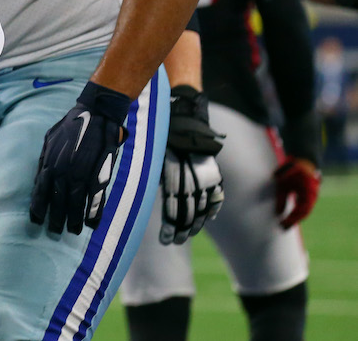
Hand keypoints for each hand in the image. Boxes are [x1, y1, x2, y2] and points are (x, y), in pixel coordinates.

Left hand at [30, 81, 129, 234]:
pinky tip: (92, 223)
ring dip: (74, 219)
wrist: (96, 114)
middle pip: (57, 202)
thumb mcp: (50, 140)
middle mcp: (63, 172)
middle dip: (56, 218)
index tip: (36, 220)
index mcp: (50, 163)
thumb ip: (45, 159)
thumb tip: (40, 176)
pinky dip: (94, 213)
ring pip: (75, 204)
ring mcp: (81, 174)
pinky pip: (95, 199)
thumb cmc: (71, 127)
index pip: (40, 191)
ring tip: (73, 230)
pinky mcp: (99, 175)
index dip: (38, 208)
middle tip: (56, 230)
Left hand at [159, 85, 224, 244]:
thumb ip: (150, 177)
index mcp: (175, 174)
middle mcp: (193, 177)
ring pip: (204, 207)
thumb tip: (140, 198)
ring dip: (196, 223)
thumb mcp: (151, 155)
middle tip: (175, 242)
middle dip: (182, 229)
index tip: (166, 240)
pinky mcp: (213, 171)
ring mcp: (206, 175)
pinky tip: (207, 219)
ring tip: (187, 235)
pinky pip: (217, 194)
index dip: (171, 225)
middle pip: (190, 211)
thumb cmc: (159, 135)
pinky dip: (213, 208)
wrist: (182, 115)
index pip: (174, 207)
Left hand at [274, 157, 320, 227]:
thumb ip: (281, 192)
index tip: (283, 223)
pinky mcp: (306, 195)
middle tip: (282, 228)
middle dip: (293, 220)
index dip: (293, 217)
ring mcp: (310, 196)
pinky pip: (301, 207)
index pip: (302, 209)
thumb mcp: (285, 177)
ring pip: (303, 211)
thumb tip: (278, 211)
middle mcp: (312, 195)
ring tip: (283, 226)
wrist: (304, 160)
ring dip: (294, 218)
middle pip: (304, 212)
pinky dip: (295, 213)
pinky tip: (287, 218)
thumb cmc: (294, 167)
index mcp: (309, 191)